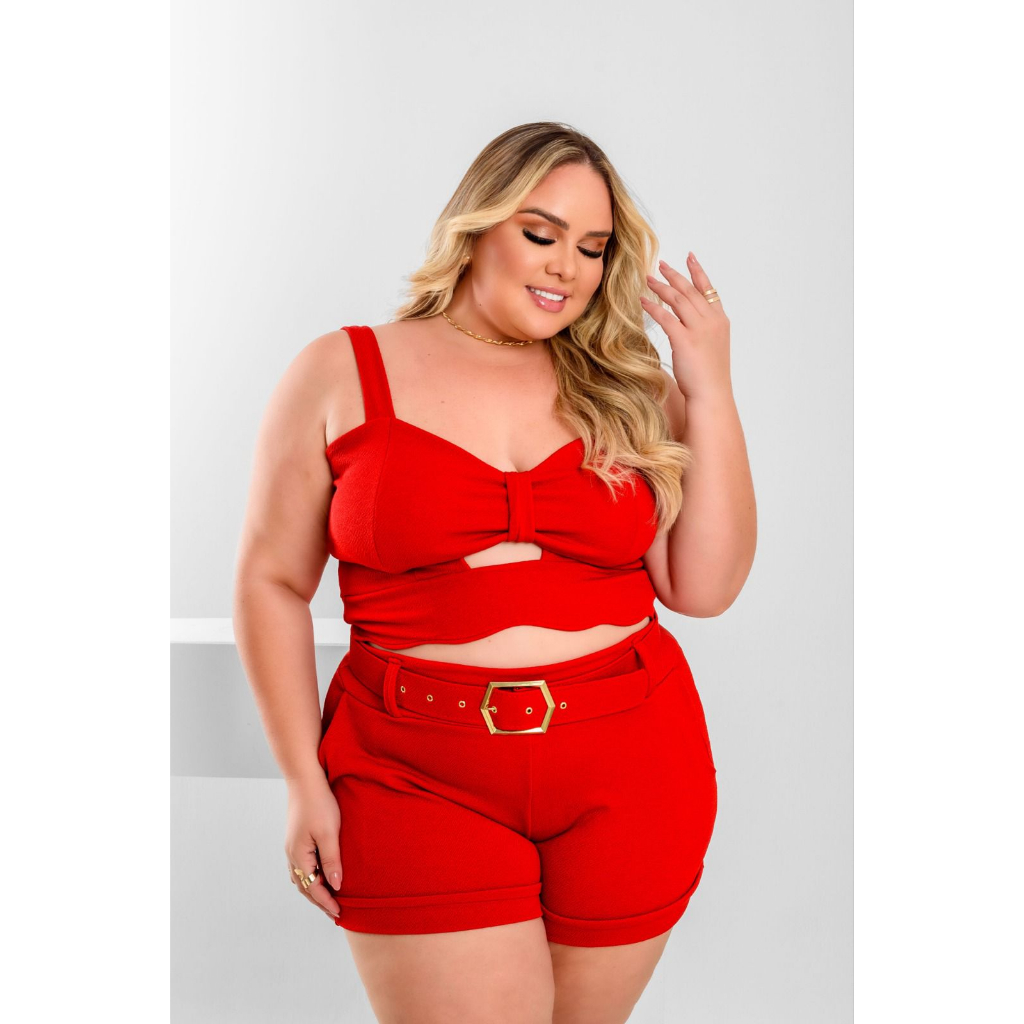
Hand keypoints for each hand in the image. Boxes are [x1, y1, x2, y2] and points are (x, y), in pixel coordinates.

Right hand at [284, 774, 342, 921]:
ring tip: (328, 899)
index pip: (313, 888)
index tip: (340, 914)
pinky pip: (302, 866)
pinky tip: (320, 876)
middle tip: (335, 913)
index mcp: (299, 856)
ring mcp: (292, 847)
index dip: (327, 902)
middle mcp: (292, 855)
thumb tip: (336, 886)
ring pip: (302, 877)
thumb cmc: (318, 803)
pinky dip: (311, 877)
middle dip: (319, 901)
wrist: (305, 780)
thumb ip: (332, 860)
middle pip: (305, 886)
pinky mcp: (296, 839)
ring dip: (314, 890)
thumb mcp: (328, 833)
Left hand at [640, 252, 731, 400]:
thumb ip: (702, 331)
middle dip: (674, 275)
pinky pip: (666, 317)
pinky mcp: (685, 340)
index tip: (690, 257)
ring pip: (678, 300)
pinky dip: (653, 307)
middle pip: (690, 291)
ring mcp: (699, 329)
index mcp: (720, 321)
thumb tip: (688, 325)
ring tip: (648, 279)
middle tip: (660, 264)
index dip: (698, 272)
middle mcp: (711, 321)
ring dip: (661, 287)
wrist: (711, 394)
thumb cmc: (710, 377)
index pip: (708, 289)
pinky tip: (643, 301)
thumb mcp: (711, 348)